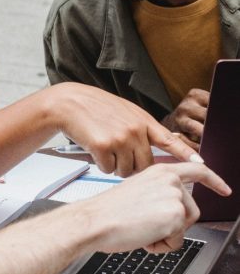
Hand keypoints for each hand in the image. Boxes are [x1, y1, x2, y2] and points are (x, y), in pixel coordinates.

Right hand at [51, 83, 200, 176]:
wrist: (69, 103)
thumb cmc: (94, 108)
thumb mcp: (124, 111)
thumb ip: (141, 128)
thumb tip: (156, 147)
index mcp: (143, 121)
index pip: (171, 141)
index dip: (188, 155)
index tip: (205, 165)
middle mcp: (135, 130)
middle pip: (146, 165)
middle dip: (133, 165)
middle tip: (119, 154)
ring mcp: (120, 138)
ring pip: (126, 170)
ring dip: (116, 165)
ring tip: (104, 148)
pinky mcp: (104, 146)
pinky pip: (108, 169)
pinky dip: (101, 164)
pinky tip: (94, 149)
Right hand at [78, 162, 230, 253]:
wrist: (95, 219)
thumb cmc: (108, 210)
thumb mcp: (137, 190)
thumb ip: (159, 193)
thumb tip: (174, 209)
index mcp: (159, 171)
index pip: (196, 170)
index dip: (214, 181)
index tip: (225, 189)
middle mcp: (170, 181)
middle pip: (191, 211)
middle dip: (173, 225)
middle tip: (146, 224)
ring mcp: (174, 197)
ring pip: (184, 227)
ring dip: (166, 235)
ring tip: (142, 229)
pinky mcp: (175, 216)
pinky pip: (177, 242)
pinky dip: (161, 246)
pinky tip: (143, 236)